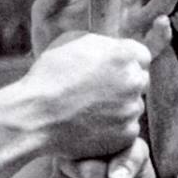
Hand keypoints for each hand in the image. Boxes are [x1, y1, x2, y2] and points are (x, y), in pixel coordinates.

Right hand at [25, 32, 150, 157]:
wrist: (35, 115)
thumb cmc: (49, 75)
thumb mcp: (72, 42)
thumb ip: (101, 43)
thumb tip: (112, 47)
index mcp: (123, 54)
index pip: (142, 55)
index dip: (127, 61)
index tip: (113, 68)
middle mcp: (133, 81)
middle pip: (140, 80)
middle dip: (125, 82)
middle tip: (99, 89)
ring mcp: (131, 110)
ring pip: (133, 105)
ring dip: (119, 105)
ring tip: (88, 107)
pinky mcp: (126, 135)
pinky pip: (127, 127)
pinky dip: (114, 127)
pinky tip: (90, 123)